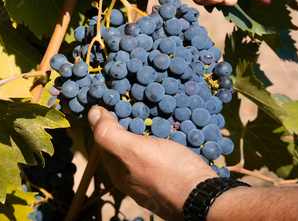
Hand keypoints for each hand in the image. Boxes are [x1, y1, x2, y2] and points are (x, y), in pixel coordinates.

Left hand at [88, 106, 215, 219]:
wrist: (205, 197)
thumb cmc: (169, 173)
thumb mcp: (133, 151)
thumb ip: (110, 134)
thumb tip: (92, 114)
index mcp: (119, 173)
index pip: (104, 141)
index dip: (107, 120)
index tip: (116, 100)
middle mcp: (134, 179)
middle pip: (125, 145)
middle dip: (129, 123)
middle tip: (137, 102)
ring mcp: (155, 179)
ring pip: (146, 148)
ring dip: (149, 130)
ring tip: (157, 112)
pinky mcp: (174, 177)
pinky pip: (164, 154)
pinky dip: (165, 139)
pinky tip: (174, 130)